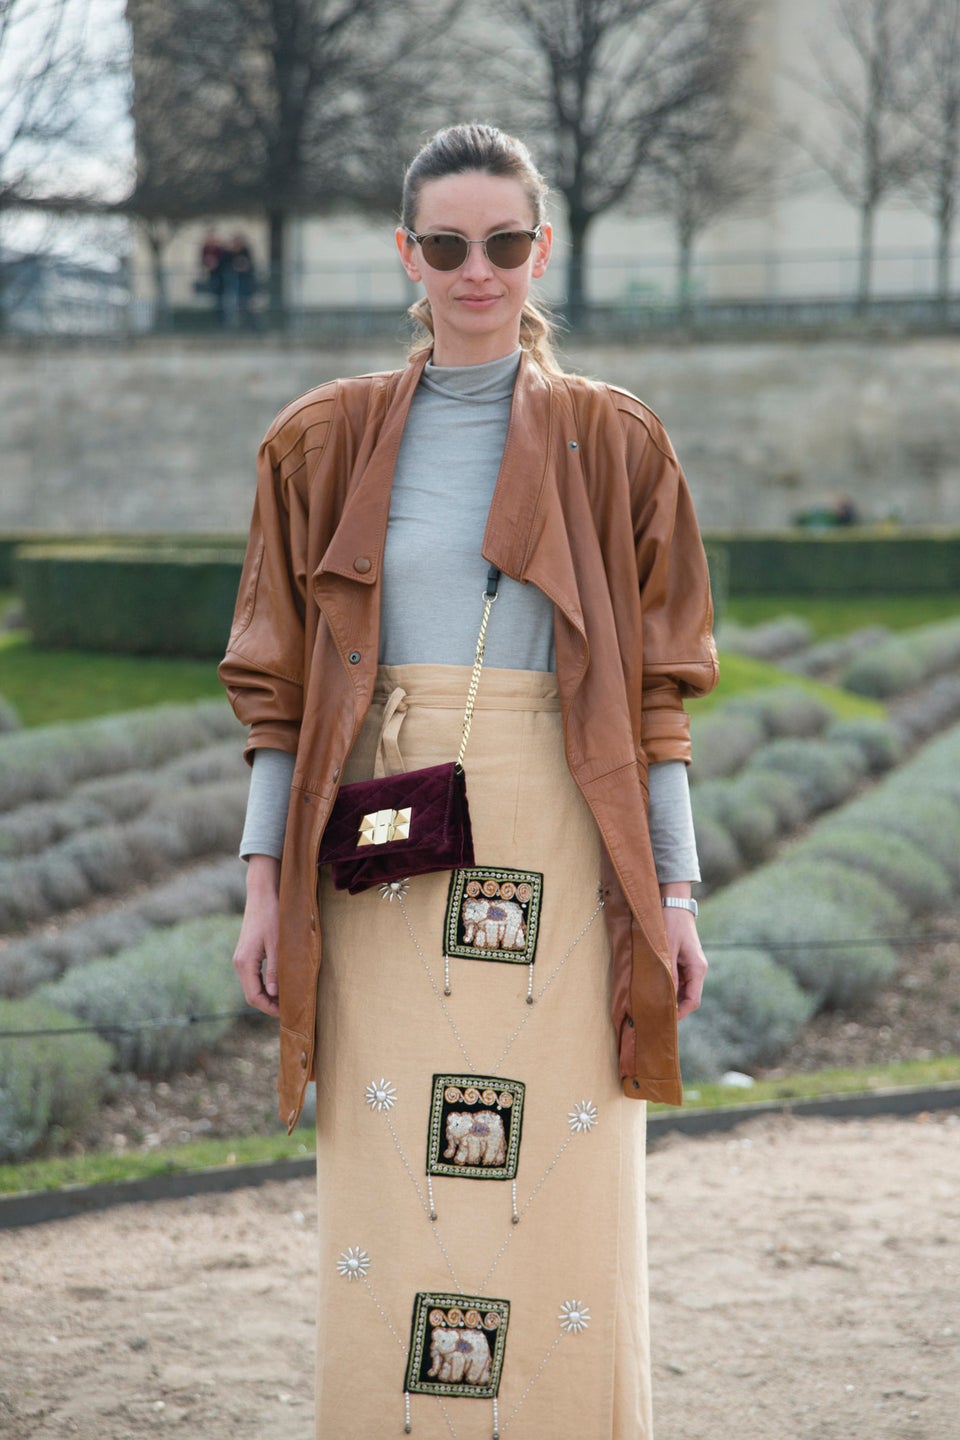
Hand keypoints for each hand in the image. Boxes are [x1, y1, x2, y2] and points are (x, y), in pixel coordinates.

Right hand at [233, 855, 280, 1016]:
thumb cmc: (272, 916)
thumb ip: (275, 969)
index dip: (269, 1008)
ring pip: (253, 985)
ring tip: (287, 998)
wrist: (262, 894)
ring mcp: (242, 958)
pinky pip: (254, 975)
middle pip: (252, 993)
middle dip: (269, 1004)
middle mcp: (239, 963)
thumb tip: (274, 993)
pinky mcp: (247, 953)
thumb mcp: (277, 944)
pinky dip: (266, 983)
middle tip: (289, 1008)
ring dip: (268, 994)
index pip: (254, 996)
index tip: (286, 1013)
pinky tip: (280, 984)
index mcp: (244, 963)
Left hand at [660, 904, 707, 1019]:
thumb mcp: (667, 948)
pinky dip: (668, 986)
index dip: (680, 1013)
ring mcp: (690, 965)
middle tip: (654, 1016)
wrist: (673, 902)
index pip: (692, 1001)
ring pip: (682, 989)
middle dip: (674, 1007)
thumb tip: (665, 996)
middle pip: (688, 997)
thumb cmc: (671, 922)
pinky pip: (677, 979)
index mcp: (697, 968)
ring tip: (652, 1005)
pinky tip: (654, 989)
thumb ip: (668, 972)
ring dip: (670, 997)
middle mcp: (697, 969)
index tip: (665, 1021)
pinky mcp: (683, 960)